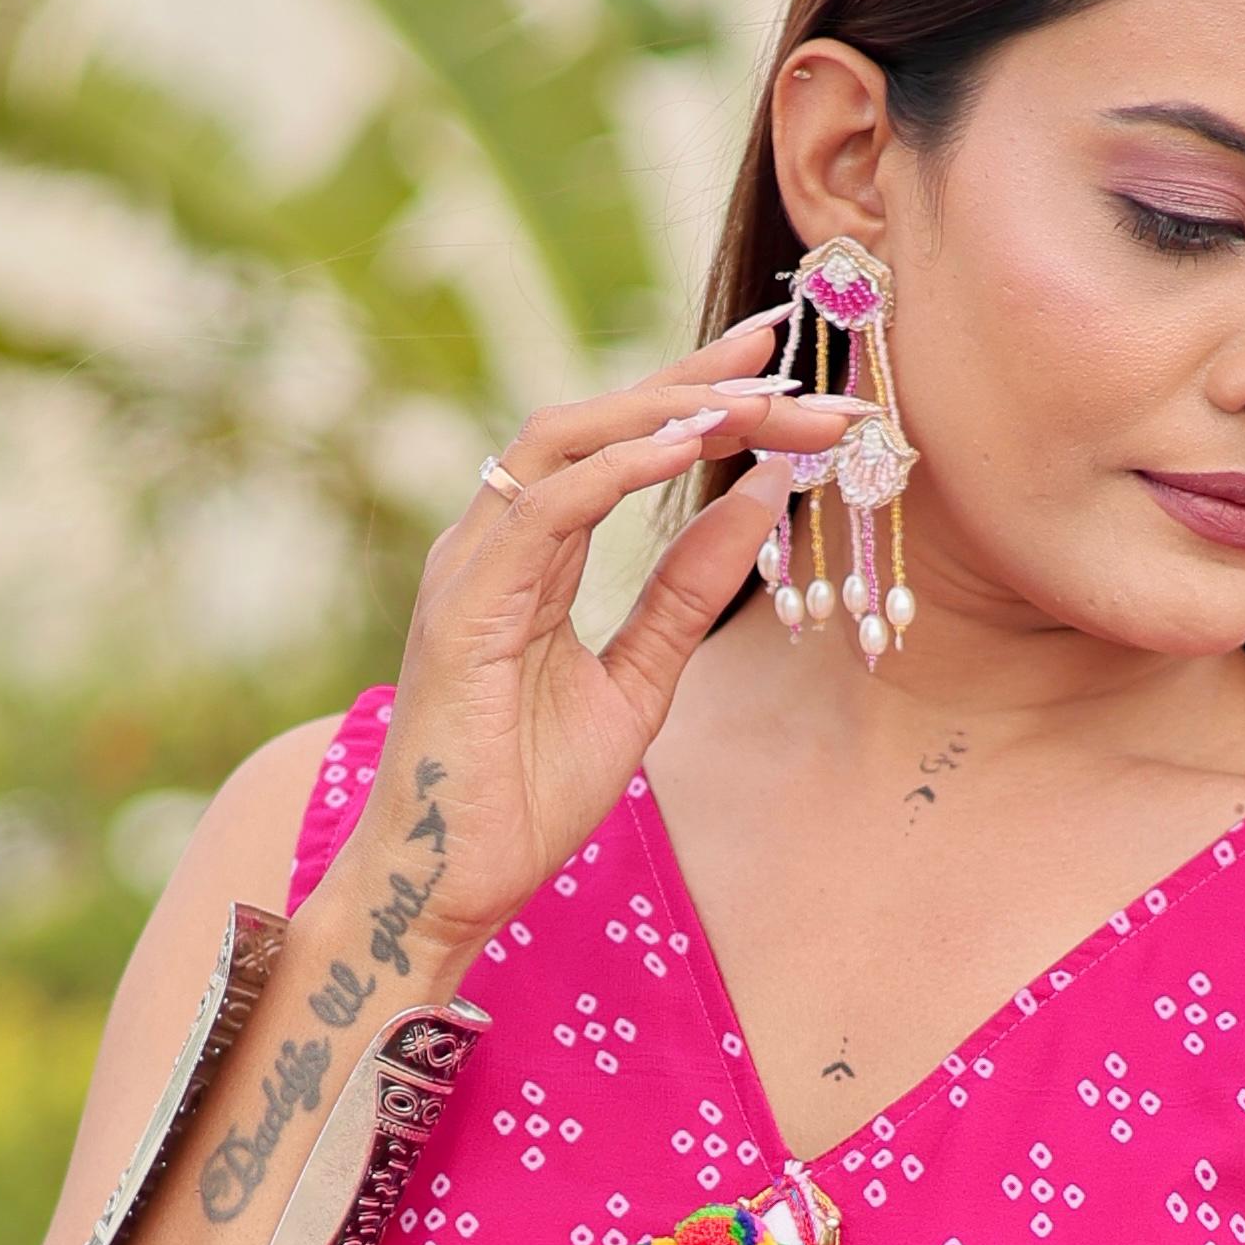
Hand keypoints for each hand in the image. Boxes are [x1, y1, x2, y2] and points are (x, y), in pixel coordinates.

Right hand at [335, 307, 866, 977]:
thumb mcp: (638, 683)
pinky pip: (545, 507)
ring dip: (666, 413)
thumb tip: (762, 499)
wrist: (455, 883)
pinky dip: (618, 470)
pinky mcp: (463, 604)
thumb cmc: (527, 795)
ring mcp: (470, 565)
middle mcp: (494, 541)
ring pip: (566, 441)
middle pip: (596, 422)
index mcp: (531, 555)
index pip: (618, 445)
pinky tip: (687, 448)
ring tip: (755, 399)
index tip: (781, 371)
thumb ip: (687, 593)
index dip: (694, 396)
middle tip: (790, 360)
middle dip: (695, 385)